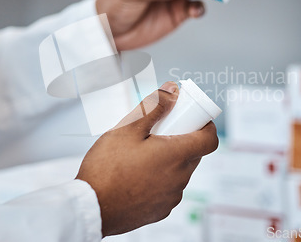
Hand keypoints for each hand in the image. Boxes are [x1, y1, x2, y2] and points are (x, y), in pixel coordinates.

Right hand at [76, 81, 217, 235]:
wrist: (91, 208)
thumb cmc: (107, 168)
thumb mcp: (128, 129)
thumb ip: (154, 107)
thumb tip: (172, 90)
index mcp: (176, 156)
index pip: (209, 139)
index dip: (206, 126)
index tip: (194, 119)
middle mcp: (179, 179)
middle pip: (193, 154)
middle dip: (182, 140)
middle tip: (160, 132)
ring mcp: (171, 197)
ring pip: (180, 172)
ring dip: (170, 161)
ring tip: (143, 155)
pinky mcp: (161, 211)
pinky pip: (168, 190)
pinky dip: (160, 180)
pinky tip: (138, 176)